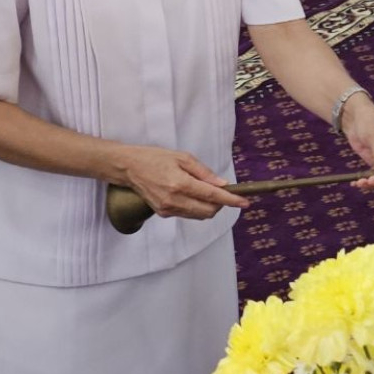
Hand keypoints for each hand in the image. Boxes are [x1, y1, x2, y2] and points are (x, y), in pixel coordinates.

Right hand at [109, 143, 247, 218]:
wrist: (129, 168)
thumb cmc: (155, 158)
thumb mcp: (182, 157)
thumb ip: (204, 173)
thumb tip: (222, 184)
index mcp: (180, 183)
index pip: (212, 196)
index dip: (231, 200)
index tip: (244, 202)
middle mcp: (174, 200)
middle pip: (208, 211)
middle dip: (220, 204)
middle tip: (222, 191)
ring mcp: (168, 209)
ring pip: (199, 215)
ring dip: (209, 206)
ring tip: (205, 191)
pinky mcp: (163, 213)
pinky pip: (187, 214)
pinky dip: (196, 207)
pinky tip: (191, 195)